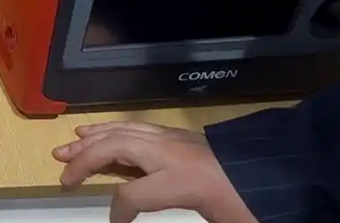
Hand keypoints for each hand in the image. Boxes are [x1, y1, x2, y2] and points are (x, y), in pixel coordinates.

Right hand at [53, 121, 258, 222]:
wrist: (277, 172)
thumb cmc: (248, 204)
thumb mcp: (218, 222)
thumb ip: (173, 214)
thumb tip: (137, 214)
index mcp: (183, 180)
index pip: (132, 195)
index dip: (117, 212)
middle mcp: (170, 152)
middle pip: (116, 147)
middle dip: (85, 161)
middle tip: (62, 178)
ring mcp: (172, 138)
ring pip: (121, 131)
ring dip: (90, 140)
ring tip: (65, 148)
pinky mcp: (175, 134)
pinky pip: (133, 127)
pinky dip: (108, 130)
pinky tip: (94, 133)